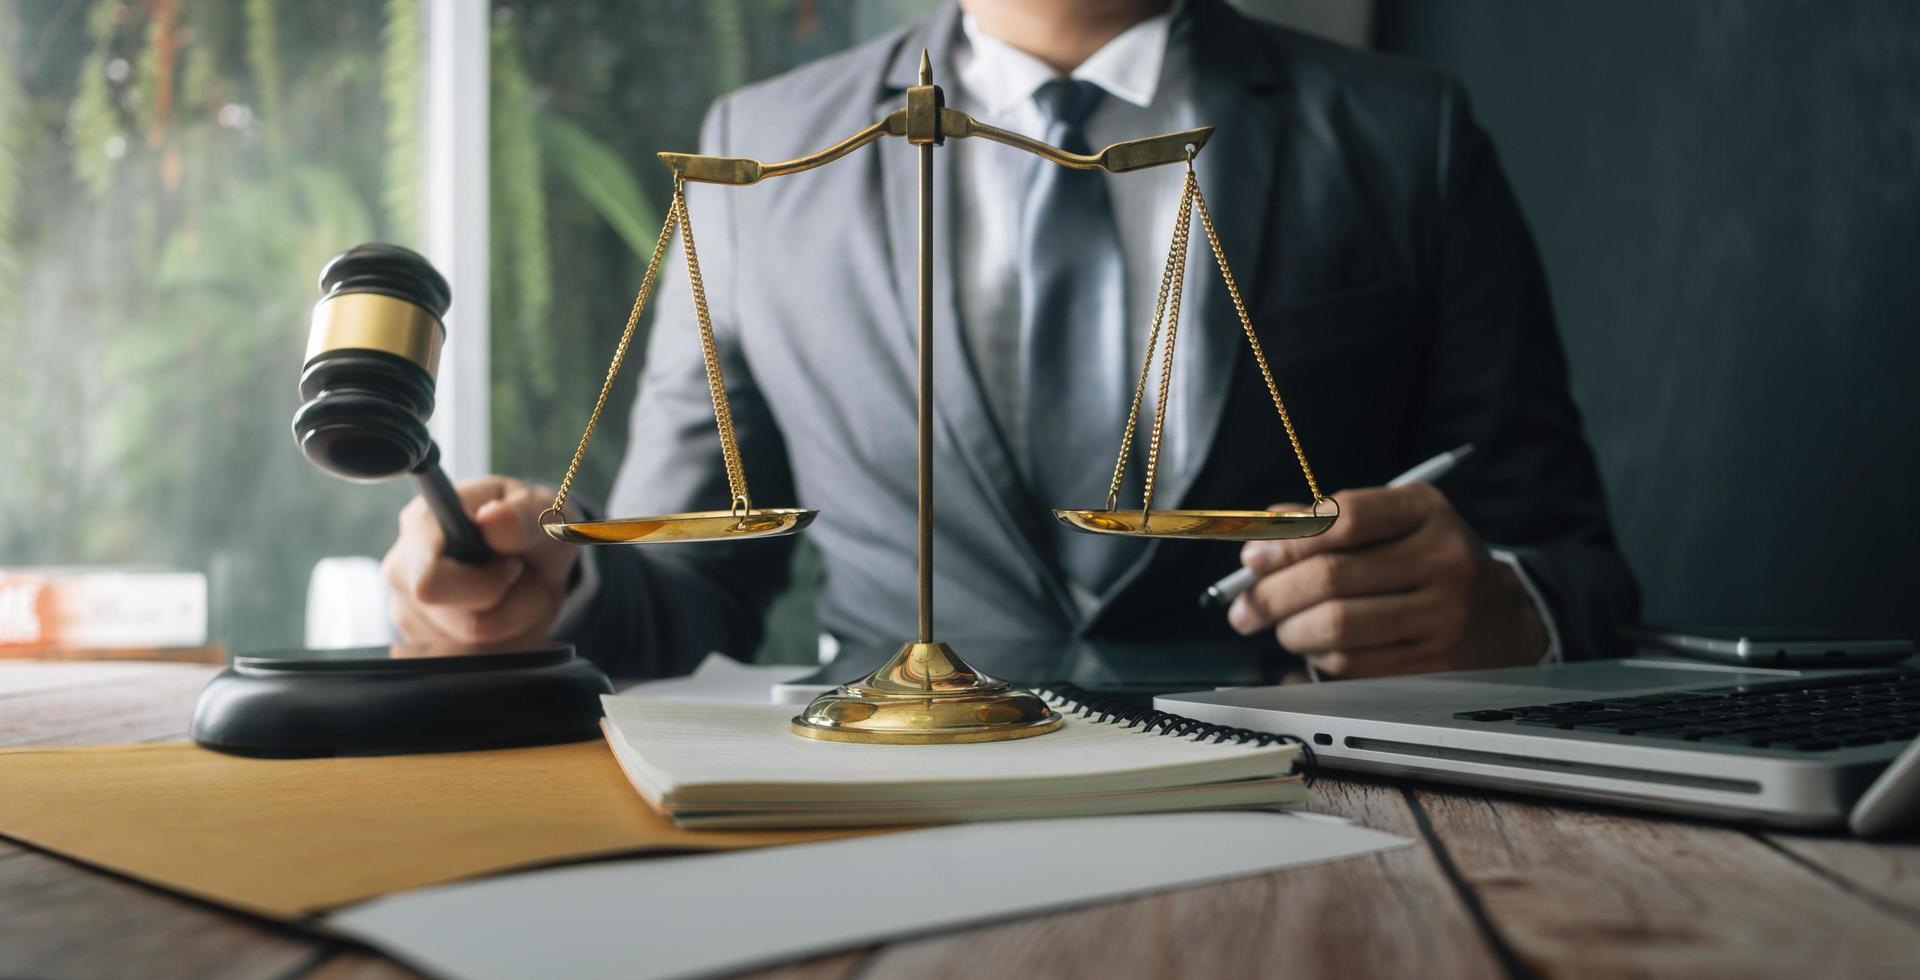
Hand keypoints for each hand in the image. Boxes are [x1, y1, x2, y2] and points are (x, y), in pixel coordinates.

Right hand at [381, 476, 578, 646]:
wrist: (532, 558)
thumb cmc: (532, 526)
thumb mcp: (545, 512)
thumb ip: (526, 515)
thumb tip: (491, 520)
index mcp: (423, 524)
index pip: (432, 582)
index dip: (486, 585)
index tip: (514, 564)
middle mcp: (403, 568)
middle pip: (461, 625)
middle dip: (511, 608)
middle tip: (522, 575)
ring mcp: (407, 609)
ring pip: (473, 649)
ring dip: (514, 625)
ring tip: (517, 591)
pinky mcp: (421, 641)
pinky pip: (475, 662)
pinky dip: (507, 643)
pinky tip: (507, 612)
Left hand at [1226, 484, 1546, 678]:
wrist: (1499, 616)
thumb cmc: (1427, 559)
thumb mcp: (1393, 520)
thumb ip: (1329, 519)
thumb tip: (1264, 529)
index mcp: (1425, 511)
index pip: (1345, 519)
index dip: (1287, 539)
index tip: (1251, 557)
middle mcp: (1442, 560)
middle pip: (1332, 578)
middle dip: (1272, 595)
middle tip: (1243, 607)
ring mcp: (1444, 616)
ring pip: (1337, 627)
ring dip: (1291, 631)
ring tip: (1280, 627)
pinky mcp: (1436, 664)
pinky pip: (1354, 665)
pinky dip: (1320, 658)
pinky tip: (1315, 647)